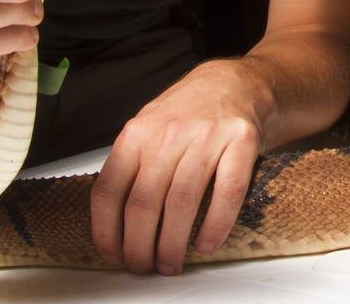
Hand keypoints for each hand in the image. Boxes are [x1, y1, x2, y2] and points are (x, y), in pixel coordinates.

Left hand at [90, 58, 265, 274]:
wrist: (238, 82)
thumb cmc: (189, 114)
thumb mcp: (149, 128)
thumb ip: (130, 166)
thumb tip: (112, 225)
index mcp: (137, 132)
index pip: (109, 191)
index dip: (107, 232)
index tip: (114, 256)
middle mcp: (169, 132)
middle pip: (144, 203)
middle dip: (140, 246)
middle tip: (144, 267)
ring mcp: (207, 135)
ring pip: (182, 202)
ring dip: (174, 244)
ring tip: (171, 264)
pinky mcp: (242, 141)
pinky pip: (227, 192)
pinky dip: (216, 225)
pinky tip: (207, 243)